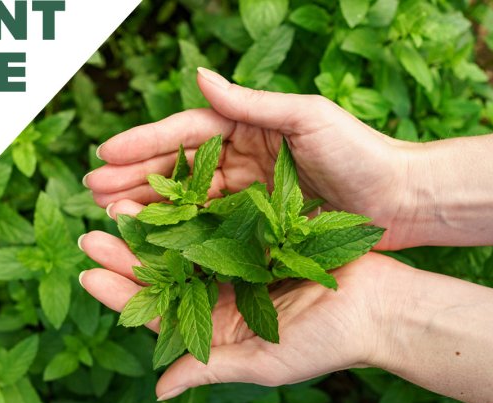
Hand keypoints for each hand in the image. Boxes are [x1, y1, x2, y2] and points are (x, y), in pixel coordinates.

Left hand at [78, 229, 406, 400]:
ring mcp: (240, 267)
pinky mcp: (260, 239)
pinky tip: (169, 194)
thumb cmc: (328, 342)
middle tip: (91, 235)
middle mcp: (223, 298)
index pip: (158, 316)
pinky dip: (193, 211)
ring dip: (153, 230)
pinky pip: (218, 223)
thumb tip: (159, 390)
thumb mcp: (265, 362)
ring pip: (184, 247)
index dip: (121, 296)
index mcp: (218, 331)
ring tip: (119, 209)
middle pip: (164, 278)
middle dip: (126, 257)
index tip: (89, 276)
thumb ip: (209, 369)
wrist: (381, 306)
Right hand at [84, 68, 423, 249]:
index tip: (104, 152)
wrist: (400, 200)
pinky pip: (211, 227)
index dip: (144, 142)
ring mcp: (248, 193)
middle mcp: (242, 157)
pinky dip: (180, 231)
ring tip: (109, 214)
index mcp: (249, 126)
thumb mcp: (306, 118)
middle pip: (177, 166)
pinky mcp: (257, 224)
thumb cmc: (360, 151)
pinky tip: (152, 239)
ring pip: (187, 199)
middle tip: (92, 189)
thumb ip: (250, 102)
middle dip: (133, 176)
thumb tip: (197, 74)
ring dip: (148, 205)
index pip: (186, 132)